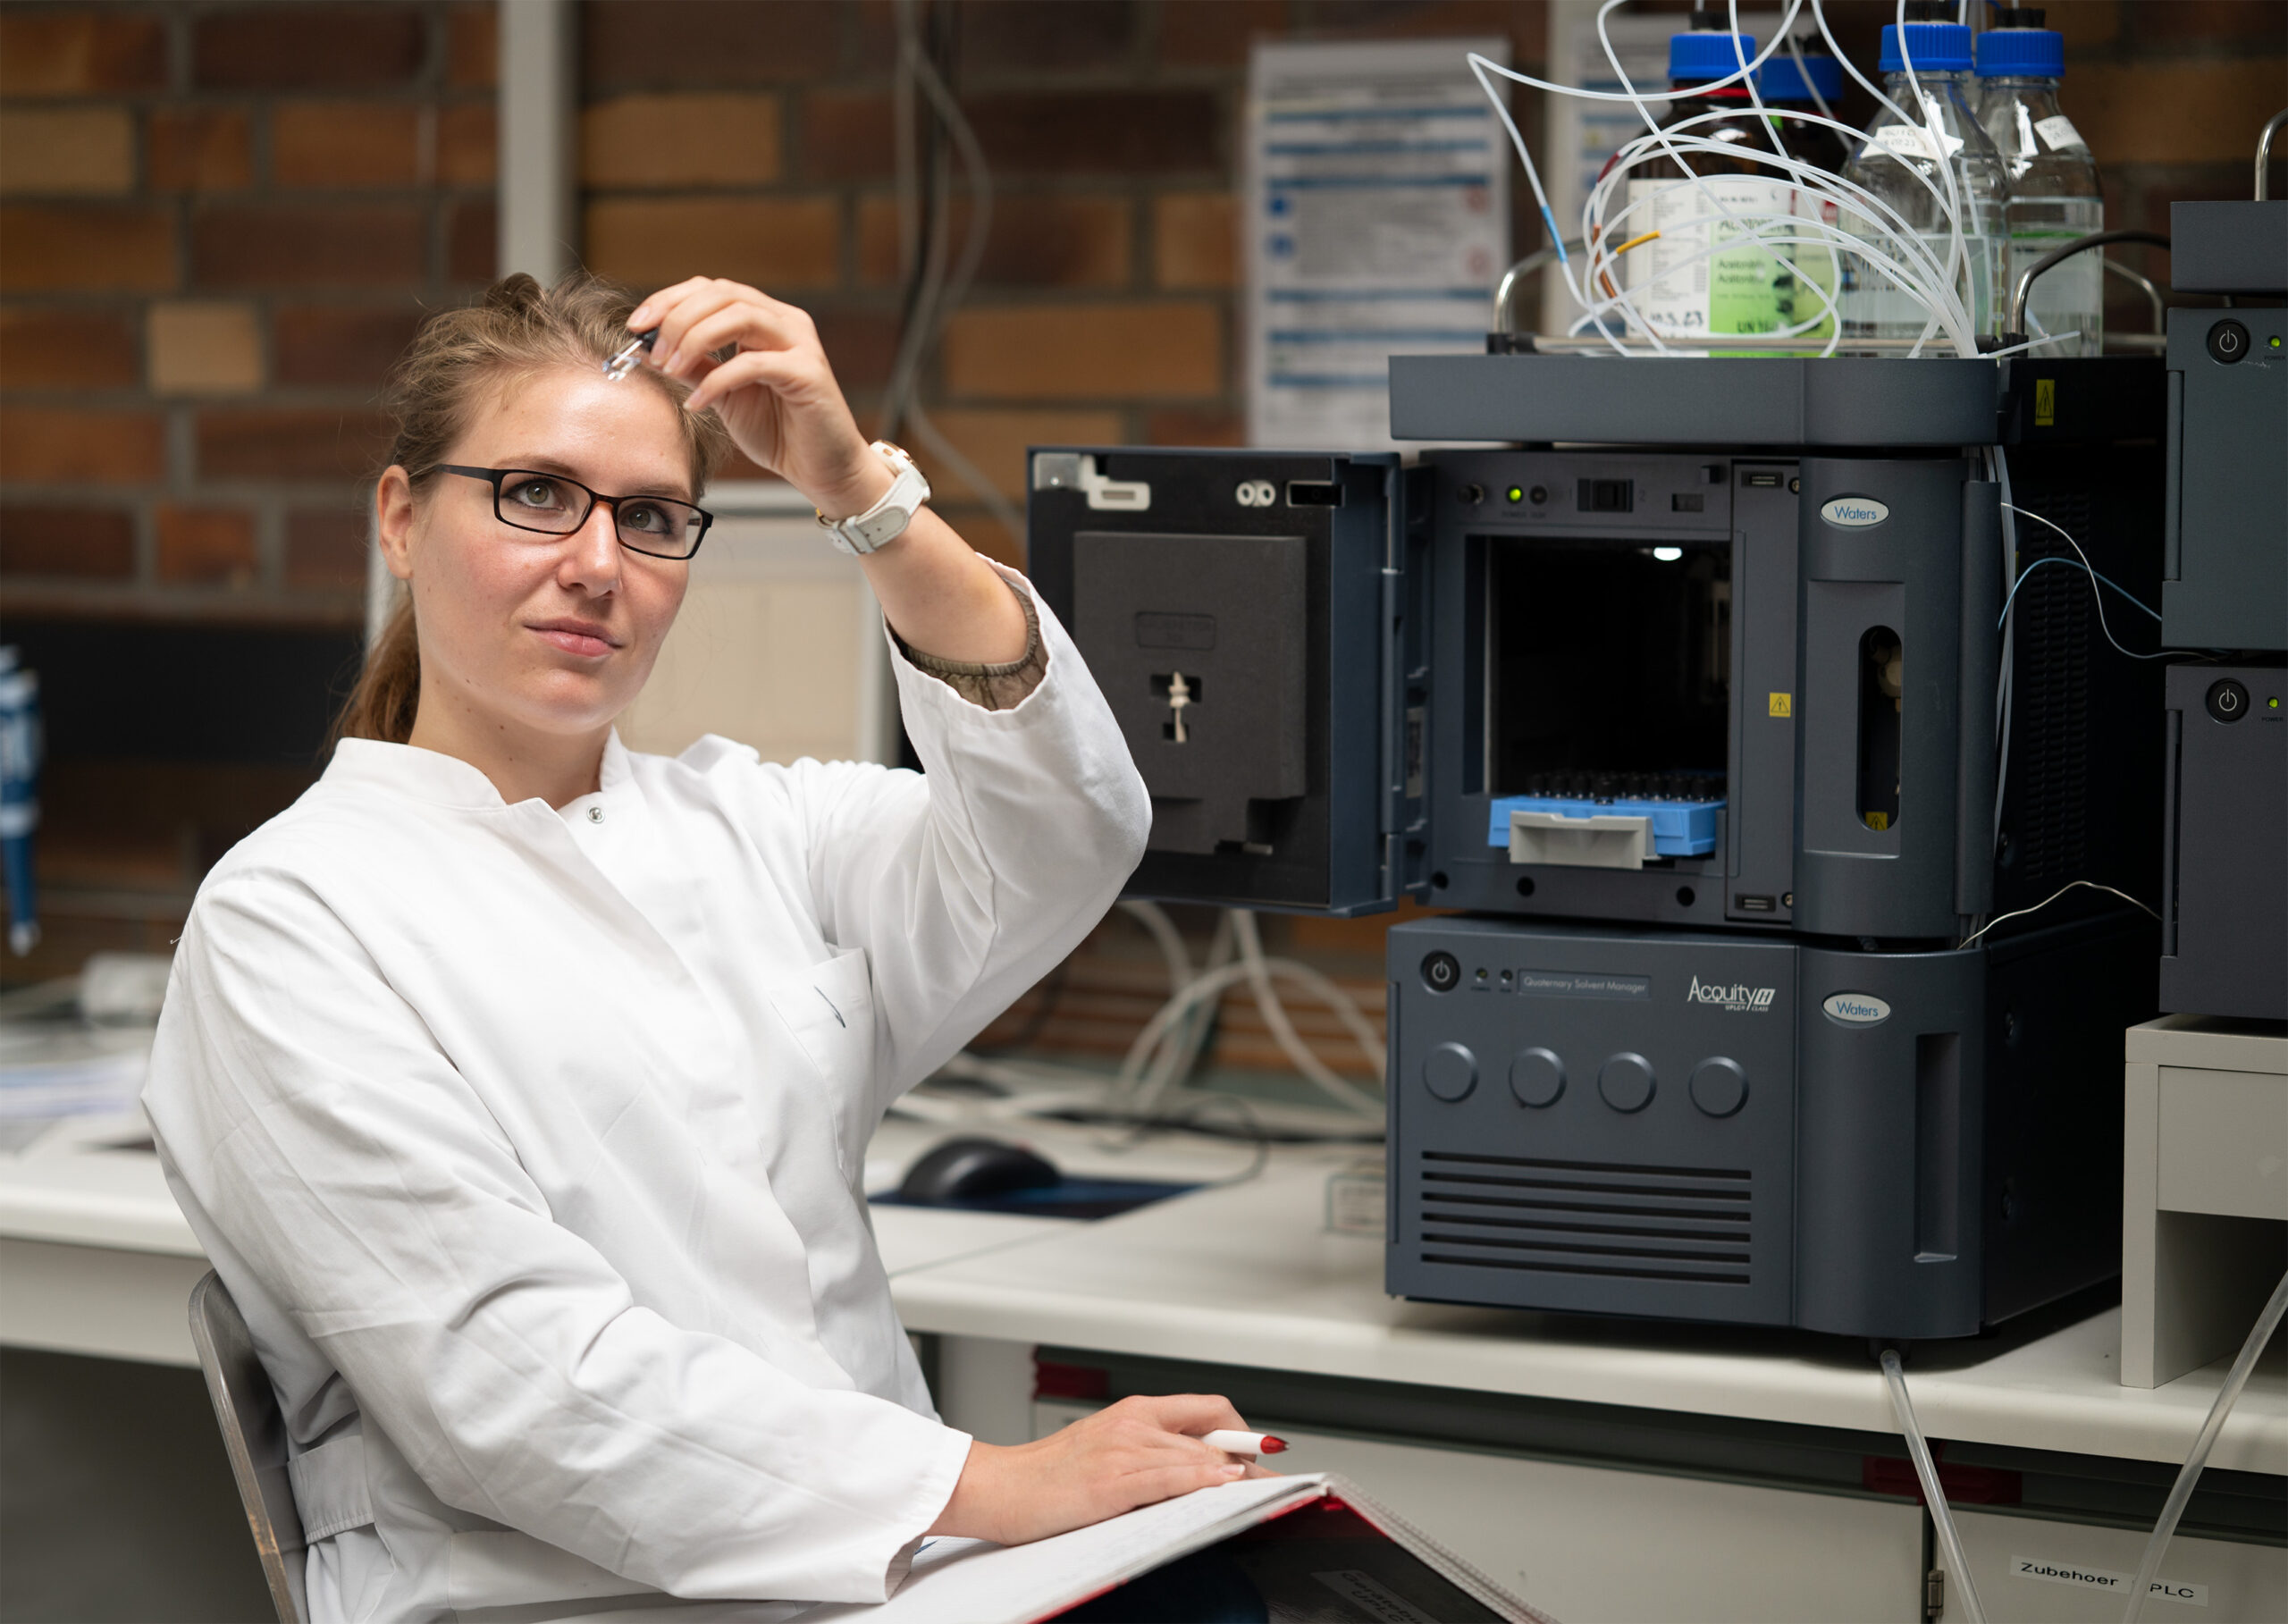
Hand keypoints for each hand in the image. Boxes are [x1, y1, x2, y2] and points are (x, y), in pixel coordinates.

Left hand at [627, 277, 890, 518]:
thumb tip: (652, 349)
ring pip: (739, 316)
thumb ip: (695, 367)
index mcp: (766, 320)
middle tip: (654, 352)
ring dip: (694, 339)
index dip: (669, 299)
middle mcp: (786, 322)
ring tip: (670, 370)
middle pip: (722, 294)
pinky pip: (753, 364)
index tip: (637, 325)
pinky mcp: (809, 373)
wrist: (823, 470)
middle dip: (678, 318)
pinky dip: (717, 381)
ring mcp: (801, 344)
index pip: (712, 289)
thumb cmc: (780, 432)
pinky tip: (698, 403)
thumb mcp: (724, 394)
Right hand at [927, 1394, 1269, 1545]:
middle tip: (1272, 1478)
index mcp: (1133, 1412)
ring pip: (1196, 1455)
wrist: (997, 1487)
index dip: (1243, 1430)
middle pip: (1212, 1430)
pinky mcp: (1110, 1483)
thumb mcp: (1104, 1451)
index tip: (1264, 1453)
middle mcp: (1132, 1424)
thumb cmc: (1046, 1476)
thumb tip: (1198, 1468)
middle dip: (1250, 1455)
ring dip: (1236, 1473)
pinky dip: (1201, 1481)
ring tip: (1262, 1489)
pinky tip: (1222, 1487)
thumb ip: (1148, 1452)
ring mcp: (1122, 1451)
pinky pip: (1168, 1478)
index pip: (1207, 1409)